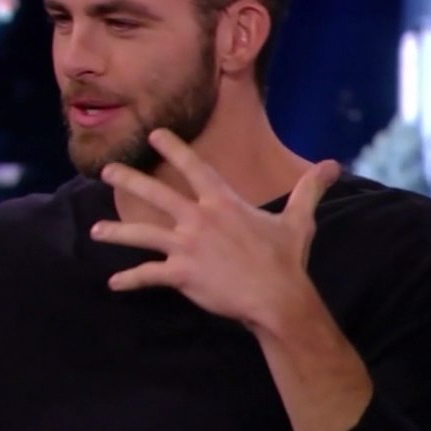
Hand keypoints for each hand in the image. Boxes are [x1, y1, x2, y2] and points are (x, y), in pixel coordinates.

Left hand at [91, 128, 340, 328]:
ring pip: (142, 234)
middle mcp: (199, 219)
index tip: (155, 132)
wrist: (276, 298)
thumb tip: (334, 165)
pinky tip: (113, 283)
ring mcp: (187, 246)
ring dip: (117, 232)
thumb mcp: (299, 219)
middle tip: (106, 170)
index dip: (174, 147)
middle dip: (129, 179)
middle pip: (156, 193)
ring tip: (95, 230)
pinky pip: (149, 276)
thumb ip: (309, 188)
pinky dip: (130, 280)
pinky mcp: (182, 274)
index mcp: (223, 202)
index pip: (194, 167)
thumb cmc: (287, 259)